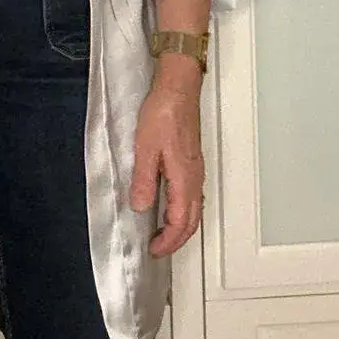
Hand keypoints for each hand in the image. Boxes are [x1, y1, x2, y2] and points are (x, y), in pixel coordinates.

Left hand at [129, 54, 204, 257]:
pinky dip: (184, 212)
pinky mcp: (192, 161)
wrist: (178, 89)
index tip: (152, 250)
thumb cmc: (163, 113)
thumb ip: (144, 180)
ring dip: (182, 227)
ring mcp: (196, 170)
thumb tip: (141, 207)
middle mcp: (194, 178)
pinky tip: (172, 207)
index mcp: (184, 178)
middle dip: (177, 240)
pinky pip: (193, 196)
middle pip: (192, 221)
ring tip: (164, 234)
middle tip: (158, 249)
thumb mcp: (146, 148)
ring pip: (195, 210)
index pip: (180, 222)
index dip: (167, 241)